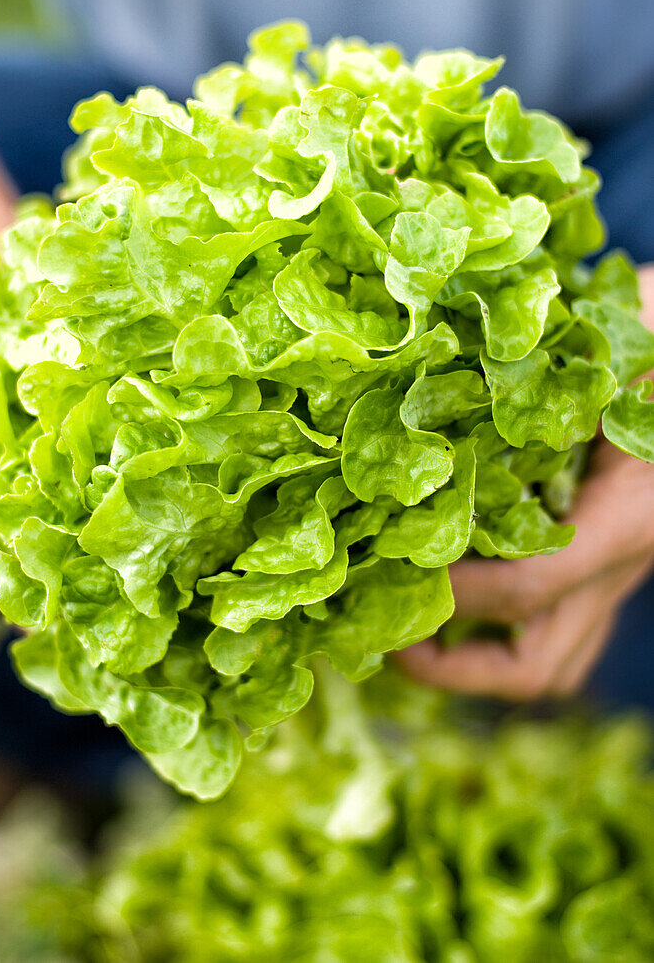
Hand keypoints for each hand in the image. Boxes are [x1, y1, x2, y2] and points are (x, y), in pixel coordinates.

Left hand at [399, 264, 653, 700]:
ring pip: (551, 661)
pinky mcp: (606, 566)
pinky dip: (498, 630)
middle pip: (538, 665)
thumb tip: (452, 368)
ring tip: (401, 631)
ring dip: (472, 661)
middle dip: (449, 667)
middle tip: (380, 638)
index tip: (388, 565)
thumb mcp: (619, 338)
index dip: (452, 591)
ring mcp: (618, 573)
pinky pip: (556, 627)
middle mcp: (625, 562)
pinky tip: (446, 589)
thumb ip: (552, 367)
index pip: (528, 588)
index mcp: (627, 517)